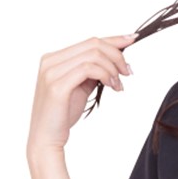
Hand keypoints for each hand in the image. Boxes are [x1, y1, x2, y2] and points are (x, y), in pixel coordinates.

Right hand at [28, 33, 136, 153]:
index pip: (89, 41)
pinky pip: (88, 69)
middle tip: (128, 72)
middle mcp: (50, 61)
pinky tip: (112, 86)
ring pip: (93, 55)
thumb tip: (113, 61)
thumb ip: (91, 73)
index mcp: (54, 58)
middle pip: (93, 44)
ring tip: (119, 85)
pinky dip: (105, 75)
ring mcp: (52, 72)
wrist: (45, 139)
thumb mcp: (79, 88)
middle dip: (117, 55)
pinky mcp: (57, 86)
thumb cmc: (61, 116)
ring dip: (113, 68)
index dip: (113, 39)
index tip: (132, 40)